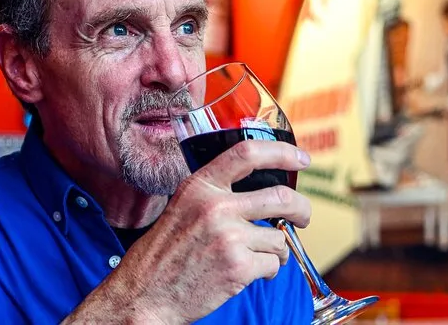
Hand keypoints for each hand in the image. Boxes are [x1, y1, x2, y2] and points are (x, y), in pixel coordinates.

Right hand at [64, 141, 311, 323]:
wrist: (144, 296)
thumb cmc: (163, 255)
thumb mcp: (182, 208)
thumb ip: (215, 194)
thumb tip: (260, 192)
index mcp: (200, 186)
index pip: (247, 154)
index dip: (281, 152)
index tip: (300, 158)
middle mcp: (215, 206)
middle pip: (280, 197)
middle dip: (301, 209)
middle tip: (303, 217)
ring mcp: (228, 236)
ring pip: (279, 238)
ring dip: (276, 251)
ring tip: (258, 258)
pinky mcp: (238, 266)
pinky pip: (273, 263)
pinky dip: (268, 271)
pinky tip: (249, 273)